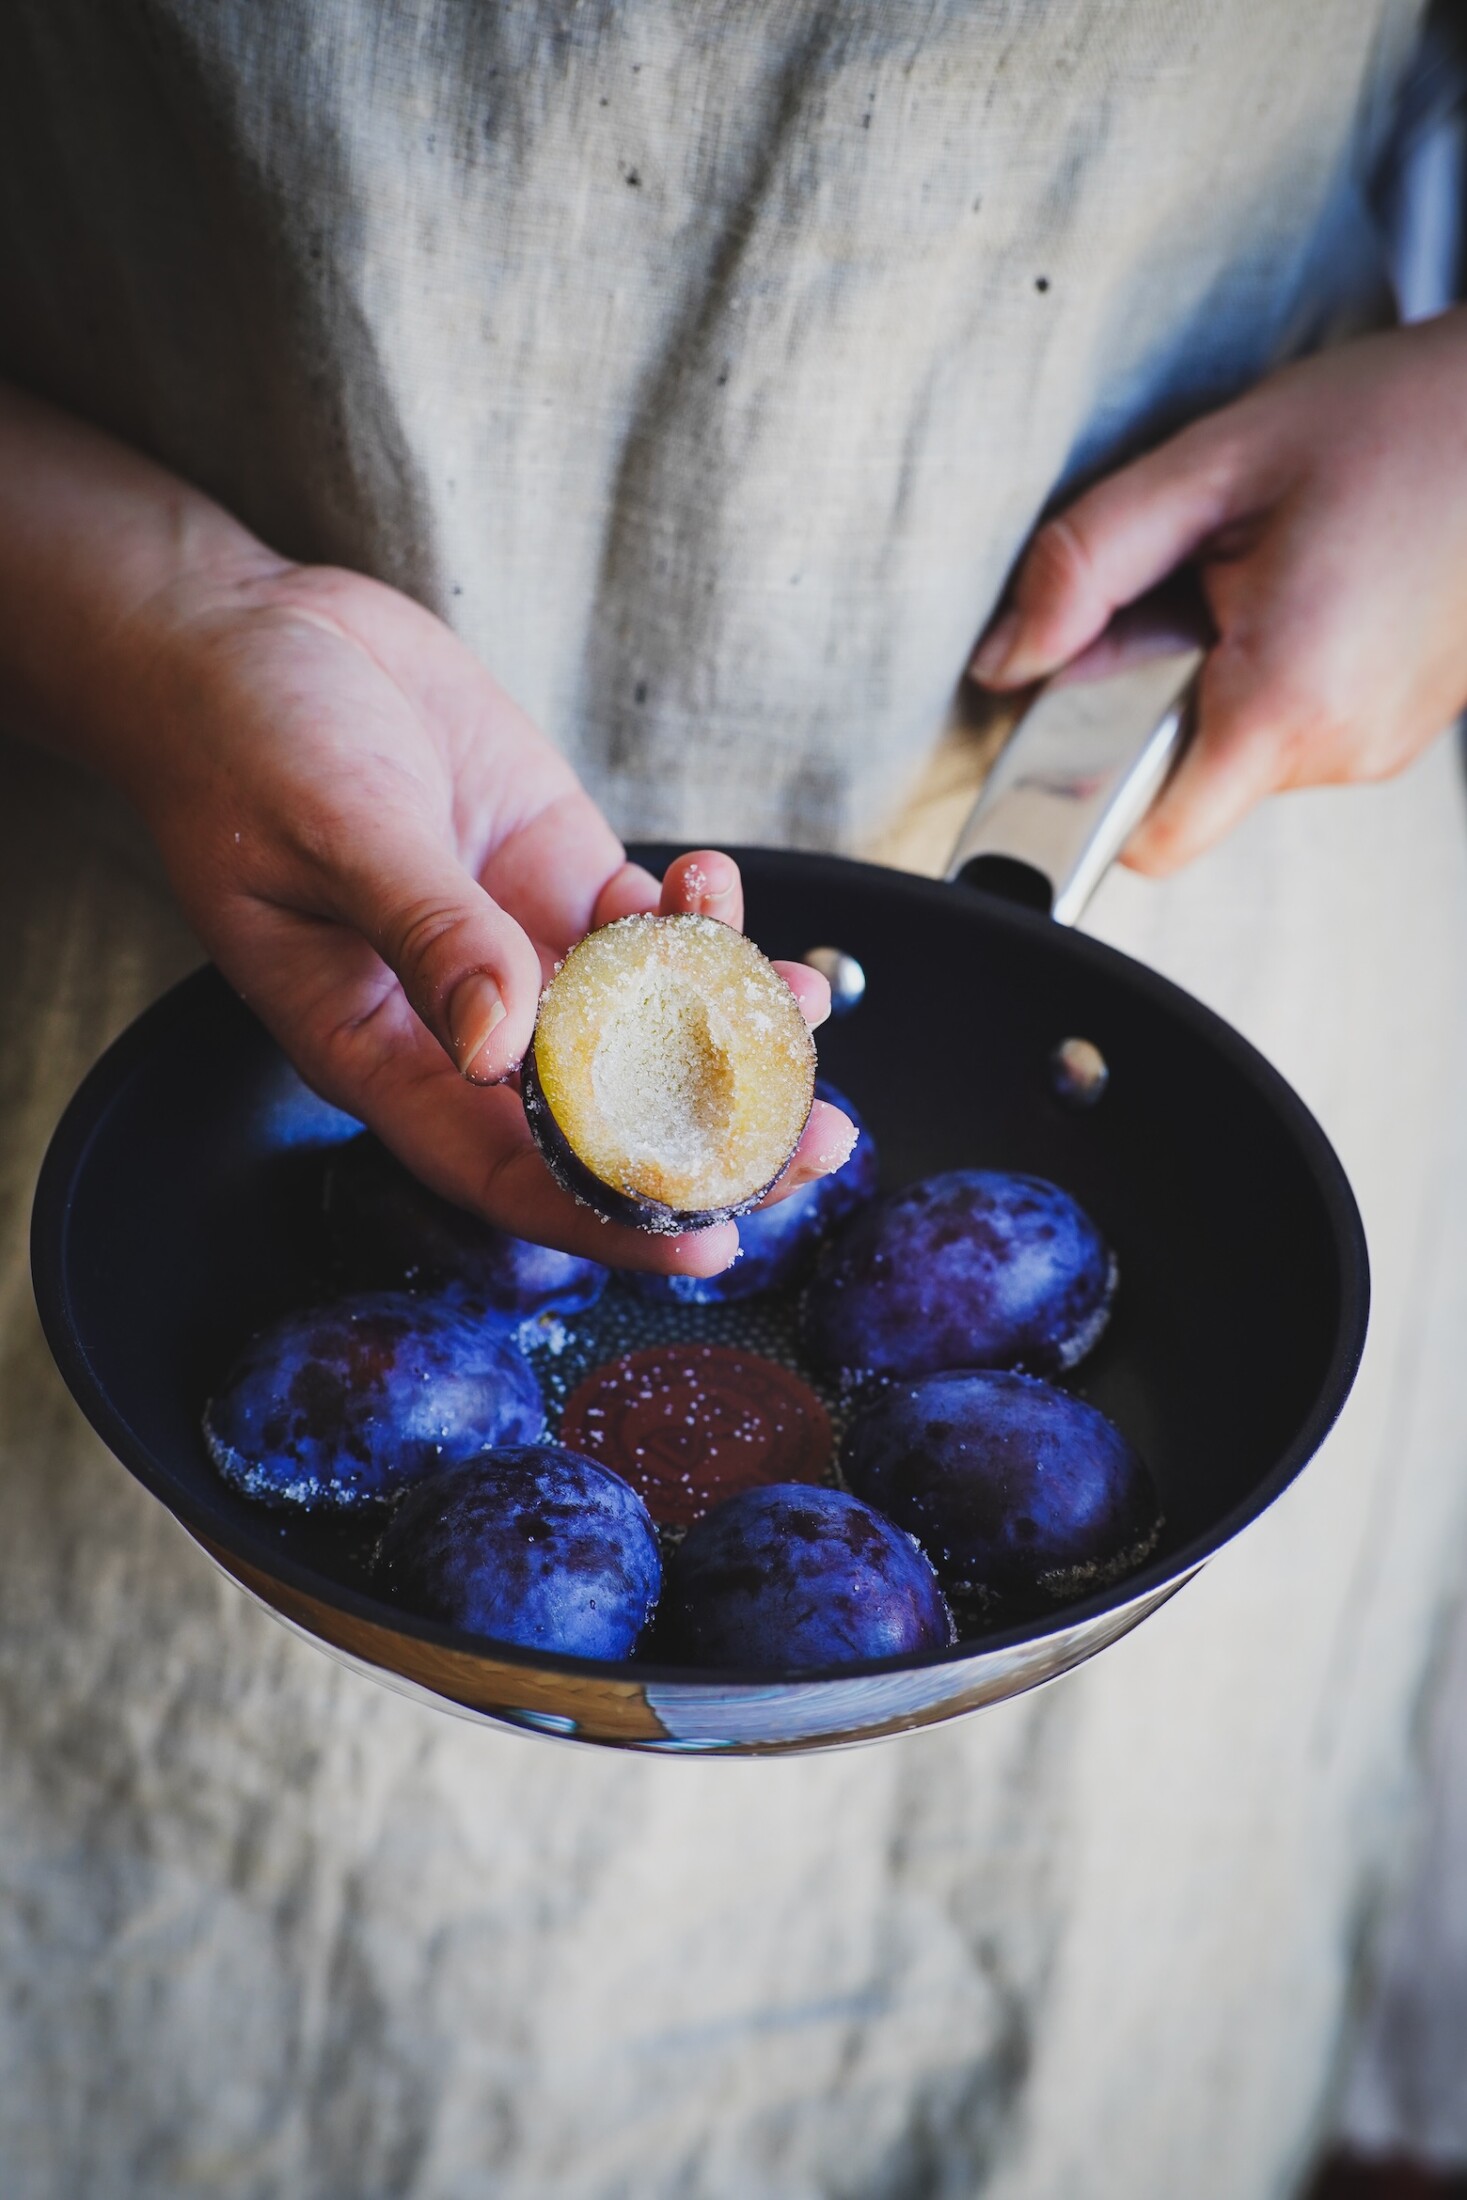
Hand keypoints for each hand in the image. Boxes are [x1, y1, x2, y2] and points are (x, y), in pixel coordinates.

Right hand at [115, 562, 852, 1270]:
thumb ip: (425, 931)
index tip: (710, 1245)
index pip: (508, 1171)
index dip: (610, 1216)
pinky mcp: (555, 875)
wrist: (243, 636)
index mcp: (382, 1051)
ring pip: (647, 1020)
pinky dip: (699, 920)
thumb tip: (501, 1045)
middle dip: (719, 1130)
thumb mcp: (328, 829)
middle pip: (604, 1112)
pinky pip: (648, 926)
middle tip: (822, 1138)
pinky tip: (721, 890)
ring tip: (808, 1003)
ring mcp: (520, 948)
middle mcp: (462, 1023)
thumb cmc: (242, 742)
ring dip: (733, 1022)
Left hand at [969, 307, 1466, 872]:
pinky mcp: (1396, 730)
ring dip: (1215, 683)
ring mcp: (1377, 747)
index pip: (1145, 835)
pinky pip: (1291, 731)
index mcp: (1285, 700)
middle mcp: (1341, 747)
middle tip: (1194, 592)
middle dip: (1153, 703)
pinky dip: (1268, 676)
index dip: (1086, 784)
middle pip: (1184, 787)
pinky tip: (1302, 592)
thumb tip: (1004, 657)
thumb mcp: (1213, 465)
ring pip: (1235, 758)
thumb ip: (1086, 565)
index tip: (1076, 706)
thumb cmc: (1400, 419)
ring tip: (1263, 577)